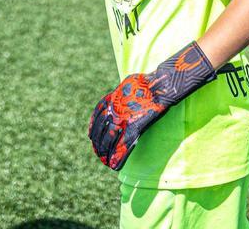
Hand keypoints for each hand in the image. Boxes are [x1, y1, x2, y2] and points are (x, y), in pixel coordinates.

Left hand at [89, 41, 216, 170]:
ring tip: (103, 160)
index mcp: (112, 100)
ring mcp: (124, 120)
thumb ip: (120, 92)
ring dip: (105, 151)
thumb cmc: (145, 83)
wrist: (158, 86)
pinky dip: (119, 156)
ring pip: (109, 140)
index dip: (93, 128)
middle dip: (97, 143)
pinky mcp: (135, 128)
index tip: (90, 137)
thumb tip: (116, 94)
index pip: (97, 116)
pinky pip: (124, 145)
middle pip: (100, 131)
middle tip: (96, 152)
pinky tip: (115, 165)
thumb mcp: (128, 83)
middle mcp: (114, 111)